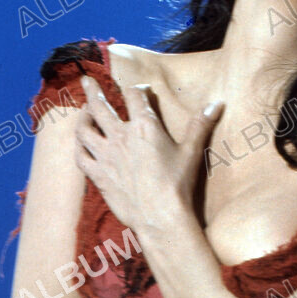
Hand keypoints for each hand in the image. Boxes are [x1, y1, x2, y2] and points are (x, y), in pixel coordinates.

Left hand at [73, 75, 221, 230]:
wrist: (160, 216)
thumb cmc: (177, 184)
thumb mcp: (192, 151)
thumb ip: (200, 125)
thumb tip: (217, 103)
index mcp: (144, 126)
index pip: (135, 96)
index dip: (138, 89)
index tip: (141, 90)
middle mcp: (121, 136)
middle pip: (99, 106)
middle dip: (92, 91)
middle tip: (86, 80)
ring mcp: (106, 156)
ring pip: (84, 130)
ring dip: (82, 117)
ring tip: (83, 111)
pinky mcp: (98, 175)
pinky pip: (81, 156)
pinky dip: (79, 147)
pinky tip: (81, 144)